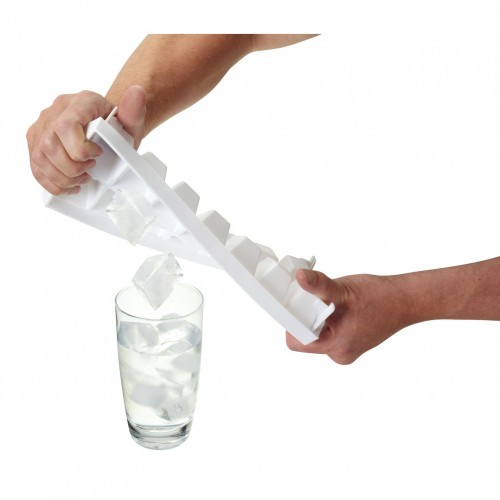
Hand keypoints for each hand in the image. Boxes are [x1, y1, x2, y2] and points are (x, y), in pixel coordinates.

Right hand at [27, 85, 145, 194]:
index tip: (98, 154)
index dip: (80, 148)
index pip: (66, 125)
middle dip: (72, 167)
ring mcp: (41, 126)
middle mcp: (55, 111)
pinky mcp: (35, 142)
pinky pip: (35, 166)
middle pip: (49, 145)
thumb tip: (137, 92)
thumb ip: (134, 110)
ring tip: (82, 178)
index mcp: (80, 102)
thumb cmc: (118, 127)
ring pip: (40, 158)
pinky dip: (52, 182)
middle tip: (90, 170)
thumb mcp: (131, 121)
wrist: (109, 127)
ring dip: (62, 177)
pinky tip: (69, 184)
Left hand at [286, 269, 412, 363]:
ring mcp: (346, 350)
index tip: (296, 304)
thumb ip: (319, 285)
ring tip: (330, 302)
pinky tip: (338, 307)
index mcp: (336, 347)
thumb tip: (299, 277)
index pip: (297, 341)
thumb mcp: (344, 289)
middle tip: (314, 299)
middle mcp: (340, 354)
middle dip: (306, 317)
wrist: (405, 301)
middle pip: (305, 337)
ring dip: (317, 317)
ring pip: (317, 334)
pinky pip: (329, 332)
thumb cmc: (379, 297)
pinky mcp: (350, 343)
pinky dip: (328, 319)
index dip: (292, 322)